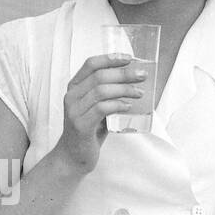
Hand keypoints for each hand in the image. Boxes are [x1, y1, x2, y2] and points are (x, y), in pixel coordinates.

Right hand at [54, 53, 148, 172]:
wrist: (73, 156)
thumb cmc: (89, 130)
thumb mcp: (96, 107)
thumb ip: (108, 93)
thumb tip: (134, 80)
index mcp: (75, 87)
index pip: (91, 64)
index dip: (110, 58)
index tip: (129, 59)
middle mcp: (71, 96)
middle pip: (99, 76)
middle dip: (124, 74)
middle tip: (142, 76)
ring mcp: (74, 111)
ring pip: (101, 91)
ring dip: (124, 89)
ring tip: (139, 93)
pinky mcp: (81, 125)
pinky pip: (101, 109)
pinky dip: (117, 105)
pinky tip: (128, 106)